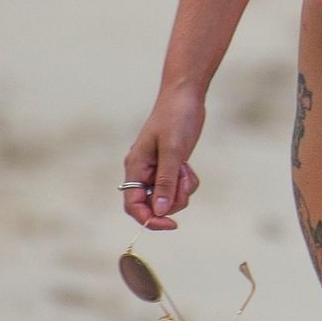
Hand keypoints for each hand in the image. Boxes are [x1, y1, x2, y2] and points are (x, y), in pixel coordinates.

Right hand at [121, 88, 204, 227]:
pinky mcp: (169, 168)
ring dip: (181, 190)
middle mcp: (142, 172)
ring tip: (185, 168)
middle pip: (154, 205)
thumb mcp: (173, 151)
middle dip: (173, 200)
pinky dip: (186, 183)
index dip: (150, 219)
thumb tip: (161, 210)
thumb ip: (166, 181)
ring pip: (168, 199)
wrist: (185, 96)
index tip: (171, 224)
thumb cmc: (175, 117)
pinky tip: (188, 166)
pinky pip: (178, 188)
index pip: (134, 205)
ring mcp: (156, 171)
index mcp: (135, 167)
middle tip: (184, 180)